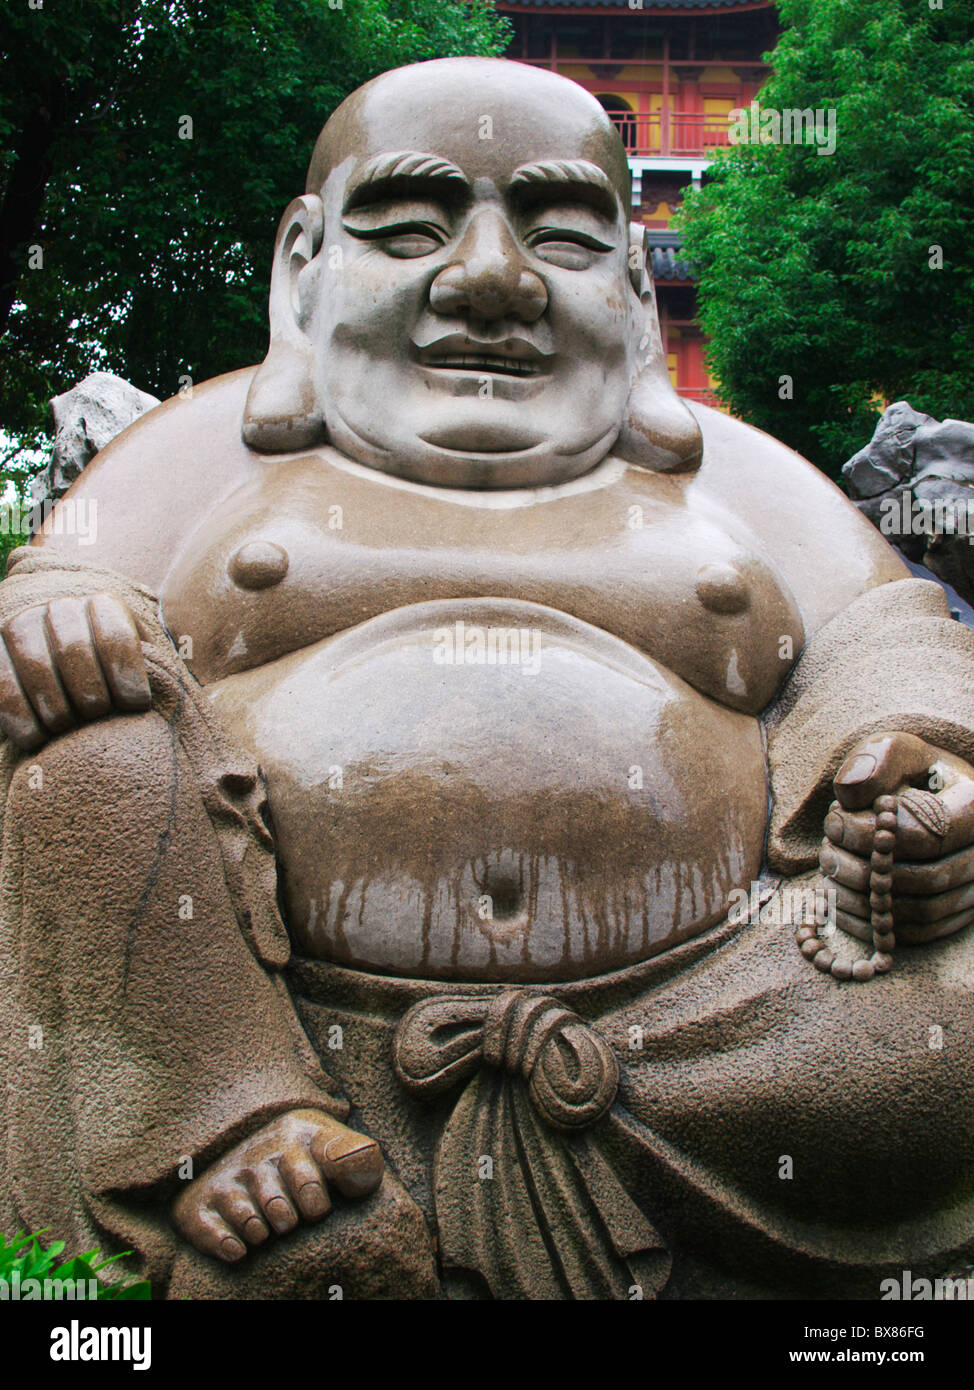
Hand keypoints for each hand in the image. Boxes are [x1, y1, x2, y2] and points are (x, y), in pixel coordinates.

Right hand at [0, 593, 150, 750]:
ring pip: (37, 667)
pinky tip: (37, 739)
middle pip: (74, 650)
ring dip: (56, 706)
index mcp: (104, 605)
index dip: (127, 675)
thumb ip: (156, 668)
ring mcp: (21, 625)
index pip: (115, 636)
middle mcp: (60, 608)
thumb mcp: (144, 665)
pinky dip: (20, 716)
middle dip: (90, 693)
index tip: (136, 706)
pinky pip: (3, 684)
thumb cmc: (117, 682)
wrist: (67, 683)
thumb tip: (169, 683)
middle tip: (98, 719)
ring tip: (69, 730)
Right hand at [172, 1109, 383, 1262]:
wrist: (247, 1130)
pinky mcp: (202, 1202)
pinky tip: (238, 1250)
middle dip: (288, 1218)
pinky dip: (221, 1241)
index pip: (314, 1167)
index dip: (316, 1195)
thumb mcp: (334, 1145)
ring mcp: (231, 1177)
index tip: (318, 1211)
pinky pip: (207, 1227)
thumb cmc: (305, 1152)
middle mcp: (262, 1156)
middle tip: (291, 1223)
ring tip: (266, 1233)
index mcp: (301, 1140)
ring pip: (246, 1216)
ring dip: (258, 1230)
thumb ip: (360, 1159)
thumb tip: (360, 1179)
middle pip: (279, 1201)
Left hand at [820, 731, 973, 944]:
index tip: (833, 821)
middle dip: (864, 871)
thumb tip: (849, 792)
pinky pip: (919, 934)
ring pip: (921, 914)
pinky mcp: (957, 913)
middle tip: (826, 854)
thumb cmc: (904, 771)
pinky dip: (874, 925)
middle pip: (925, 881)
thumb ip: (874, 763)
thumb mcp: (892, 751)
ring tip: (830, 874)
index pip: (926, 836)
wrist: (919, 794)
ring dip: (865, 901)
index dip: (872, 835)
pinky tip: (839, 904)